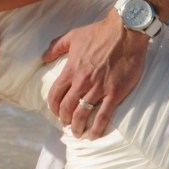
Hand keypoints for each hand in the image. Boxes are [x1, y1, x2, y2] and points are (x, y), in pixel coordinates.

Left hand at [43, 12, 148, 137]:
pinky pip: (104, 115)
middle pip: (67, 107)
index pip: (55, 95)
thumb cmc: (99, 33)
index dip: (53, 107)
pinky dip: (97, 128)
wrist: (125, 32)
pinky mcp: (115, 93)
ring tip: (78, 133)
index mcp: (71, 70)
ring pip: (82, 114)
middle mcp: (82, 82)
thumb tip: (43, 57)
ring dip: (78, 127)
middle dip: (64, 119)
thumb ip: (56, 46)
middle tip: (67, 125)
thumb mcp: (73, 36)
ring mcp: (99, 89)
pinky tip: (94, 136)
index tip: (55, 113)